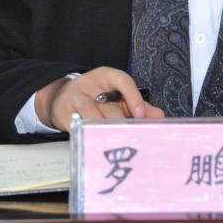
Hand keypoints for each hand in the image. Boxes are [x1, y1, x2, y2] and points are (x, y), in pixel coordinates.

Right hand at [34, 66, 164, 131]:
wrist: (63, 97)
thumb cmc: (97, 98)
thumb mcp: (117, 96)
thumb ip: (138, 105)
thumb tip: (159, 116)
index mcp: (106, 76)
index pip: (122, 80)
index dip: (133, 96)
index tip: (141, 115)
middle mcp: (90, 85)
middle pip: (109, 105)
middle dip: (122, 123)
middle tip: (133, 138)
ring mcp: (76, 98)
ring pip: (93, 116)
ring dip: (106, 131)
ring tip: (117, 144)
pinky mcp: (65, 114)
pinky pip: (80, 127)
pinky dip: (90, 137)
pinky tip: (99, 146)